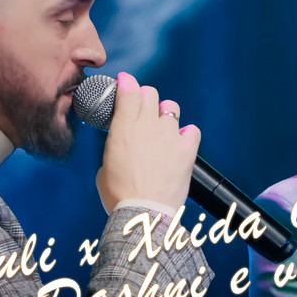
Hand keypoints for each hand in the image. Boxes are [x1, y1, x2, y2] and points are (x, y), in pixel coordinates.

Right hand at [95, 72, 200, 212]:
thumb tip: (120, 145)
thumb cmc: (119, 196)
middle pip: (150, 93)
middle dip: (144, 97)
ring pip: (171, 108)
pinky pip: (192, 130)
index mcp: (124, 128)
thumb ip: (115, 147)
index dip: (127, 82)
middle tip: (141, 109)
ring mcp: (169, 136)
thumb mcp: (105, 166)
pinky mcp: (186, 150)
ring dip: (164, 114)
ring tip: (161, 128)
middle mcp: (148, 126)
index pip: (129, 90)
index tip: (125, 82)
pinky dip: (186, 133)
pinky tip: (180, 142)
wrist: (144, 214)